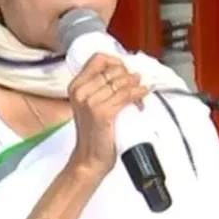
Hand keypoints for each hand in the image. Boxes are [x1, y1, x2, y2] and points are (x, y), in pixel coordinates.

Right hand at [67, 54, 147, 176]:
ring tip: (139, 97)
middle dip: (129, 77)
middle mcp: (80, 91)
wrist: (90, 159)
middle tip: (136, 88)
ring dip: (135, 86)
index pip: (98, 59)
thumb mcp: (93, 105)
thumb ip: (104, 88)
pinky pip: (125, 95)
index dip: (116, 62)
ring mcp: (90, 101)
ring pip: (121, 82)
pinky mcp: (101, 112)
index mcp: (76, 86)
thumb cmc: (94, 134)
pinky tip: (142, 96)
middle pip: (113, 69)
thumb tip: (132, 74)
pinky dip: (137, 94)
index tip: (126, 72)